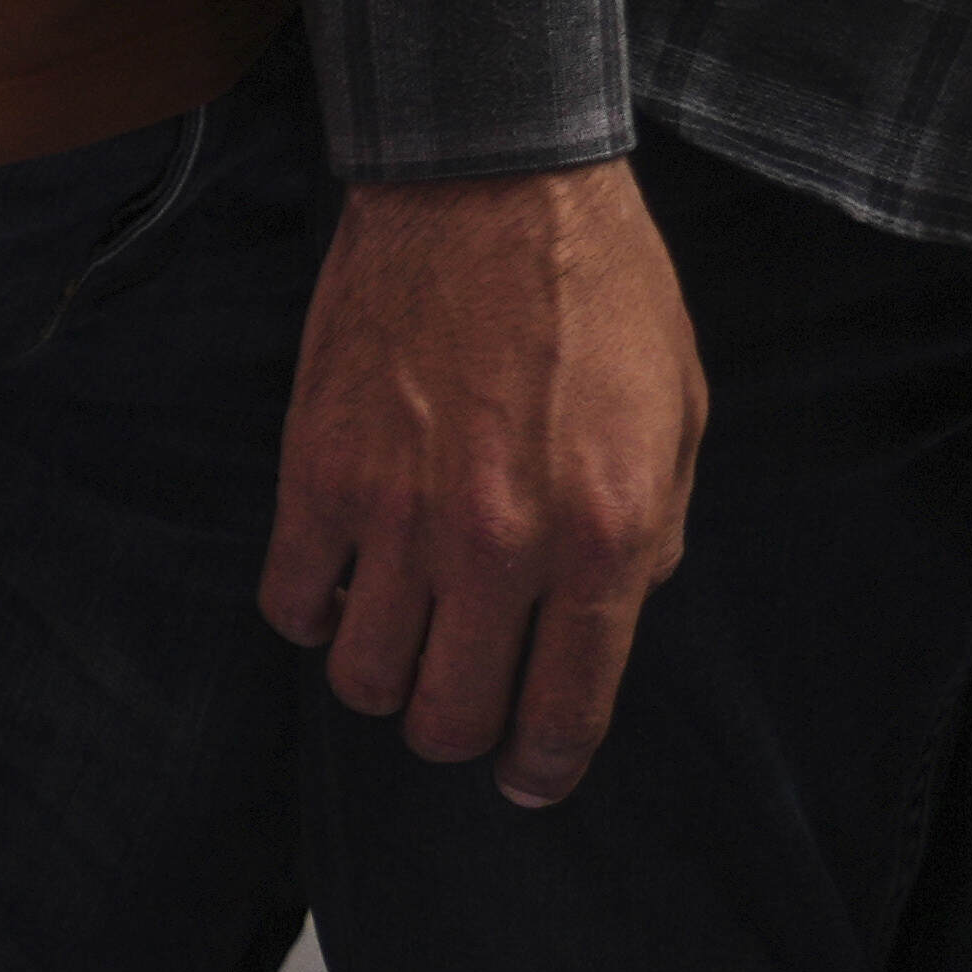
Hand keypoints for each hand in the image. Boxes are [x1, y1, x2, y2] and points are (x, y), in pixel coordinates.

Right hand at [267, 165, 706, 806]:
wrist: (488, 190)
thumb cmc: (598, 294)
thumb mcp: (679, 416)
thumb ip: (650, 535)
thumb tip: (603, 615)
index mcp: (604, 535)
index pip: (564, 708)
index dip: (543, 767)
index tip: (528, 781)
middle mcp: (498, 545)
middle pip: (446, 717)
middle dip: (456, 732)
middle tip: (459, 707)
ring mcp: (396, 518)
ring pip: (362, 679)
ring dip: (382, 678)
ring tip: (399, 639)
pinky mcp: (317, 478)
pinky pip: (292, 603)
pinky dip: (314, 613)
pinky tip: (341, 583)